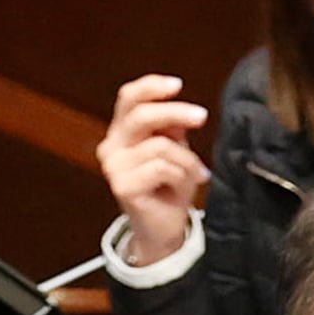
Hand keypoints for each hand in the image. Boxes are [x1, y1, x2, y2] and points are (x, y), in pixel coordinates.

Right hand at [99, 73, 210, 266]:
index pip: (128, 98)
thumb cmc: (169, 187)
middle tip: (201, 117)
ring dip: (187, 160)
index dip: (151, 87)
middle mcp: (111, 147)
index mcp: (121, 132)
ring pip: (160, 146)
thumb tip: (182, 111)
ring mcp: (114, 167)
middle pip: (142, 116)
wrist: (163, 229)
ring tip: (196, 174)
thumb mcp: (175, 150)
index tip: (178, 85)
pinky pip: (162, 168)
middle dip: (175, 113)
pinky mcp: (122, 186)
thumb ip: (172, 128)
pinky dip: (182, 176)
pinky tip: (185, 187)